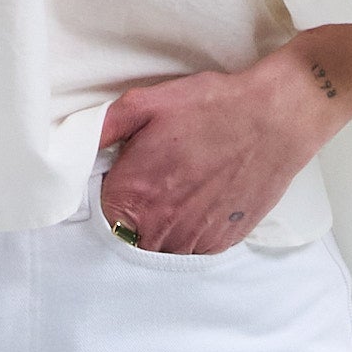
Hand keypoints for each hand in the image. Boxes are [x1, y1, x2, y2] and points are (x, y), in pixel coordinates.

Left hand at [98, 28, 351, 255]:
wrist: (275, 118)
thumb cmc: (212, 108)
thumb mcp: (146, 103)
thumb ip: (102, 128)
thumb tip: (76, 144)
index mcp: (132, 196)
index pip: (102, 212)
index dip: (117, 187)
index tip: (133, 171)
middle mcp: (159, 227)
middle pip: (130, 234)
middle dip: (138, 210)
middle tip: (164, 177)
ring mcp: (192, 239)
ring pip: (161, 245)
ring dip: (166, 223)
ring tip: (187, 186)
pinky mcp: (220, 243)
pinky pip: (193, 247)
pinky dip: (193, 229)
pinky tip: (205, 197)